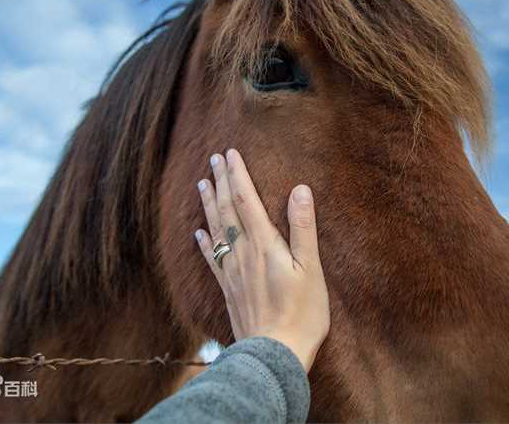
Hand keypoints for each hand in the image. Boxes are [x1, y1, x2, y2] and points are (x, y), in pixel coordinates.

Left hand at [194, 148, 330, 372]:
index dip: (237, 175)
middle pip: (227, 210)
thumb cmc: (301, 314)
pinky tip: (197, 233)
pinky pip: (212, 259)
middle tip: (213, 158)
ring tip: (201, 184)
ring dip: (208, 205)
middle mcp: (243, 254)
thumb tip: (300, 189)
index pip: (246, 200)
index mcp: (264, 245)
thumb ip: (303, 228)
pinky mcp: (229, 290)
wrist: (274, 355)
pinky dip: (203, 243)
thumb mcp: (311, 269)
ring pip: (215, 230)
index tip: (230, 153)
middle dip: (220, 182)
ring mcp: (233, 273)